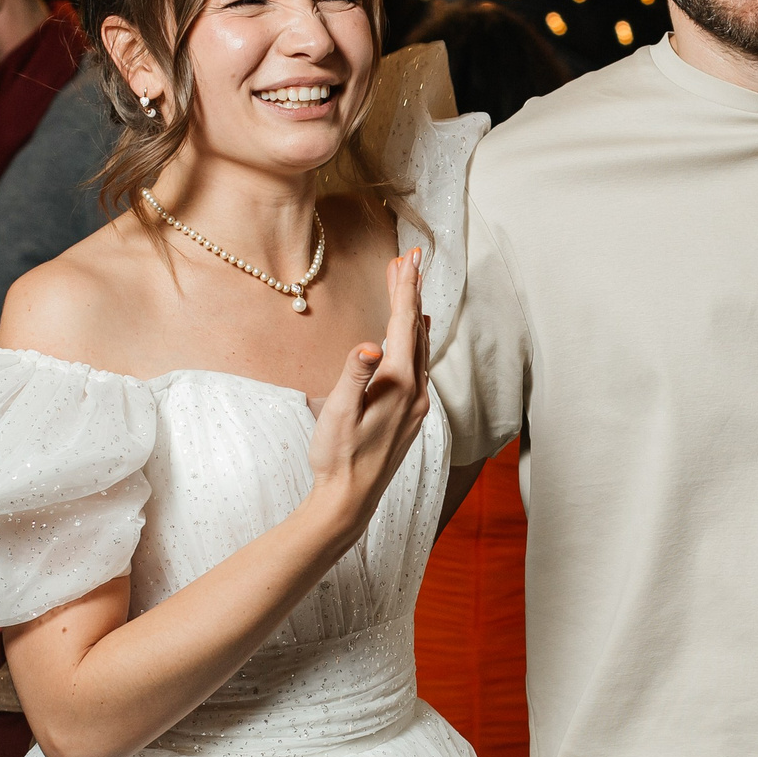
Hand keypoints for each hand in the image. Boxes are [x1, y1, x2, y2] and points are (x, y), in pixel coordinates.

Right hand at [304, 249, 429, 541]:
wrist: (349, 501)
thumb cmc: (337, 456)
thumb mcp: (338, 412)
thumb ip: (354, 375)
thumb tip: (369, 344)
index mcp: (399, 383)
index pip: (403, 323)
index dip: (404, 287)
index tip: (406, 256)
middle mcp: (416, 392)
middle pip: (416, 330)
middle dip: (411, 291)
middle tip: (408, 258)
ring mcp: (416, 405)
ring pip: (420, 348)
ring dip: (414, 315)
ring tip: (411, 286)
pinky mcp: (410, 417)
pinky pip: (419, 367)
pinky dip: (416, 342)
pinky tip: (414, 338)